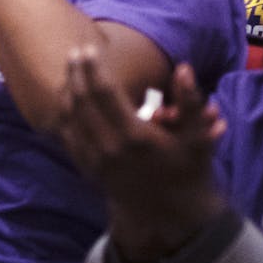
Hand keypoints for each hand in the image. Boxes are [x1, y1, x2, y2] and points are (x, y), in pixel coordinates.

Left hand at [55, 48, 226, 262]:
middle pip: (81, 102)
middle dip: (76, 74)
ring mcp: (96, 161)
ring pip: (70, 118)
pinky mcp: (89, 169)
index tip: (88, 49)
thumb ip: (190, 101)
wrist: (170, 214)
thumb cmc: (187, 170)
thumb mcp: (198, 138)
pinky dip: (64, 113)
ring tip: (71, 70)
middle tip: (75, 52)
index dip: (94, 68)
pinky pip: (68, 136)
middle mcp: (109, 148)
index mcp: (134, 136)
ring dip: (68, 91)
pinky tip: (68, 98)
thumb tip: (184, 68)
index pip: (104, 93)